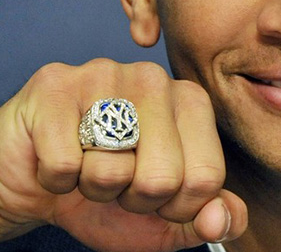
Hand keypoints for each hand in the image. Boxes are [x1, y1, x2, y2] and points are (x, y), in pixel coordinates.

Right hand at [0, 59, 246, 250]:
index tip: (157, 193)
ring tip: (90, 162)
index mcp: (192, 102)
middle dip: (135, 198)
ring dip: (95, 187)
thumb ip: (208, 215)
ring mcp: (104, 74)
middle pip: (162, 177)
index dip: (177, 206)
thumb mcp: (168, 213)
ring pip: (112, 171)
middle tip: (120, 178)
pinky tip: (62, 155)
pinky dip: (57, 179)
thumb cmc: (111, 187)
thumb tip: (220, 220)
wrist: (45, 176)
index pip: (206, 178)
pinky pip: (64, 164)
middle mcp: (154, 78)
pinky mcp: (55, 84)